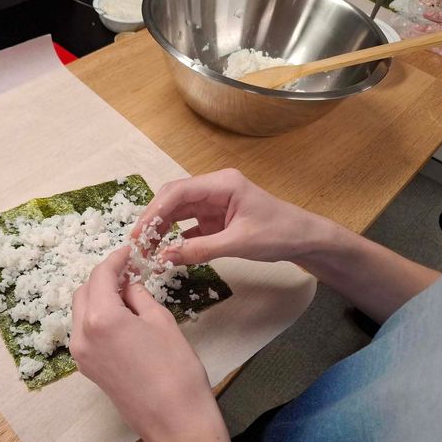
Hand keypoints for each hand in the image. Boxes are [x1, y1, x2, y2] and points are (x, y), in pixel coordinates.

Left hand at [70, 246, 222, 441]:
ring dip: (98, 297)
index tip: (129, 252)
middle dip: (104, 277)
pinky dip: (97, 317)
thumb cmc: (176, 369)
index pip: (101, 276)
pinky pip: (85, 332)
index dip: (115, 259)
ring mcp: (81, 355)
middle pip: (84, 292)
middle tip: (129, 271)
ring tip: (127, 293)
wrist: (175, 422)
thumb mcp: (161, 321)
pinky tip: (121, 316)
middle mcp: (82, 335)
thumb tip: (128, 285)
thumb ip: (139, 297)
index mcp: (100, 318)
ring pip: (81, 312)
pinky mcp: (88, 369)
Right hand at [131, 168, 327, 265]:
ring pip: (178, 212)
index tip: (139, 233)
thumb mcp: (239, 243)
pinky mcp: (216, 219)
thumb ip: (201, 250)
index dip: (155, 212)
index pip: (178, 192)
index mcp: (222, 184)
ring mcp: (214, 203)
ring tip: (146, 250)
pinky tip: (165, 252)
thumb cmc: (279, 233)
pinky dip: (176, 238)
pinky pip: (189, 225)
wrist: (304, 238)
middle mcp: (214, 189)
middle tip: (137, 244)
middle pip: (174, 199)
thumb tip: (165, 257)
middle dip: (153, 220)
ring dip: (162, 230)